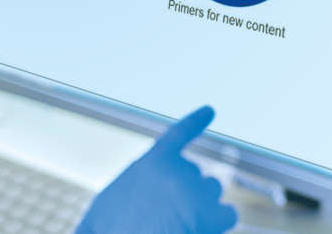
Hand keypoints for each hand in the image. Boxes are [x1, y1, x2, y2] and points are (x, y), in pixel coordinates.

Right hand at [75, 106, 237, 233]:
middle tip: (170, 214)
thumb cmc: (111, 233)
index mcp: (152, 163)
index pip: (178, 134)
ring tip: (183, 223)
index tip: (210, 110)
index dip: (195, 121)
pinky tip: (204, 230)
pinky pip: (228, 214)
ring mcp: (198, 190)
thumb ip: (121, 200)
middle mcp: (179, 170)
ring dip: (204, 204)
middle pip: (196, 175)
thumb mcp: (103, 210)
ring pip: (212, 191)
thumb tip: (116, 216)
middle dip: (189, 191)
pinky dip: (220, 223)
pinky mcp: (212, 213)